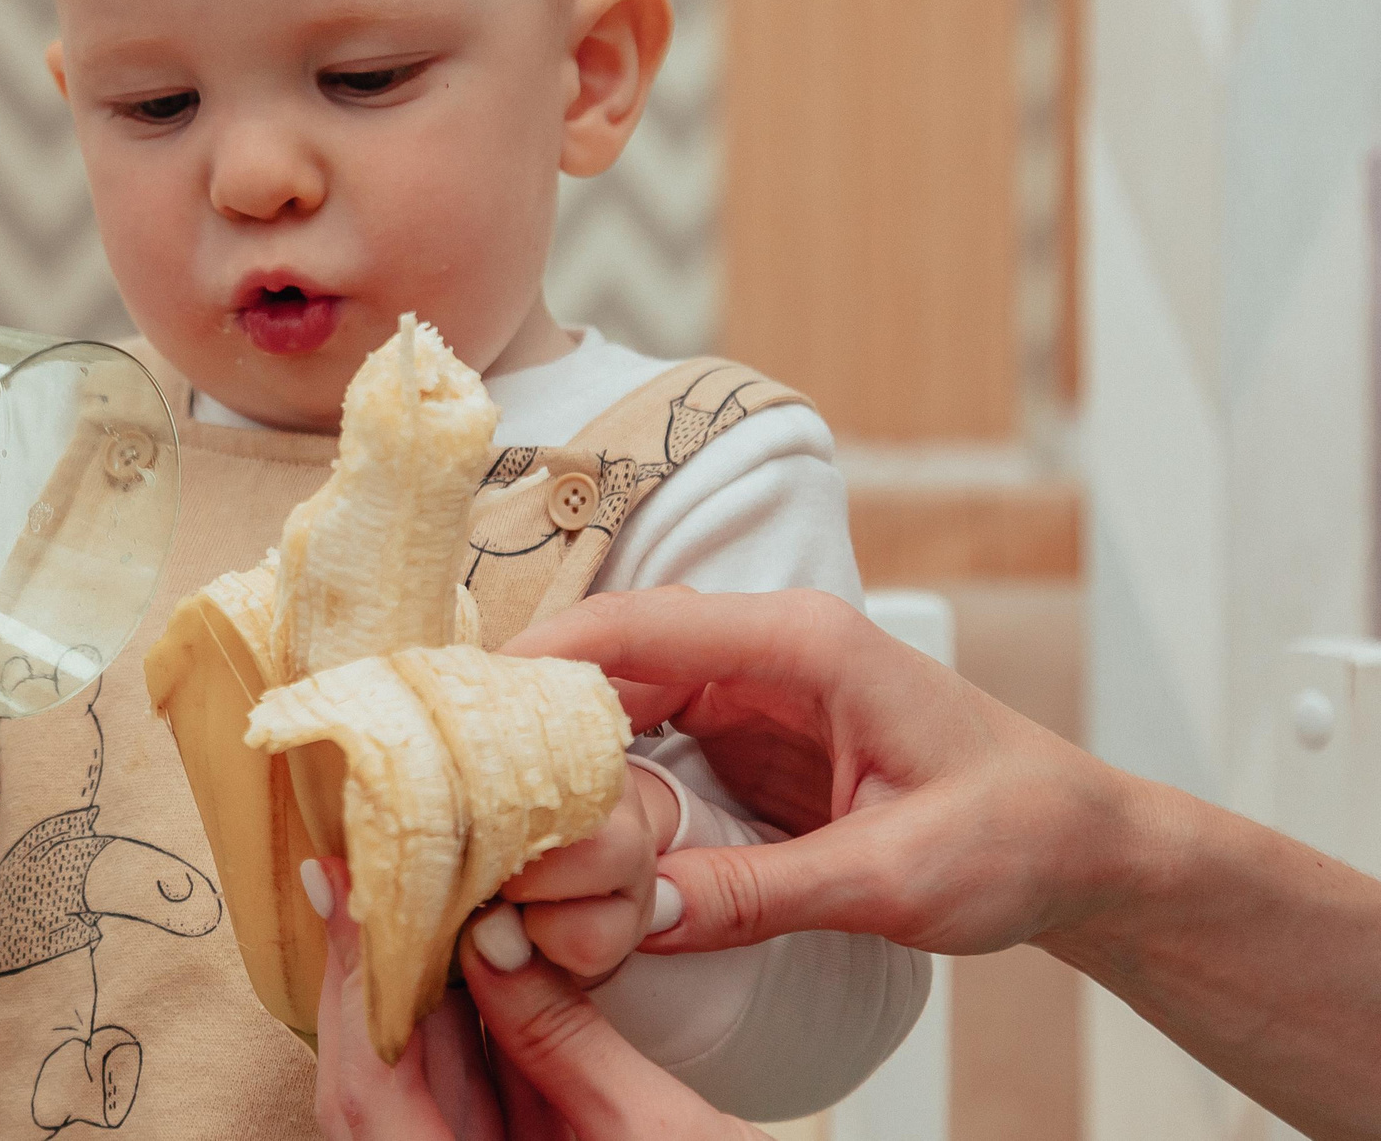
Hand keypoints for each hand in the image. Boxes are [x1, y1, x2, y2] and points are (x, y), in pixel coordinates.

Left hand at [306, 854, 762, 1139]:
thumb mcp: (656, 1130)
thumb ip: (563, 1038)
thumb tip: (493, 936)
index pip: (367, 1092)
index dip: (351, 982)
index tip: (340, 885)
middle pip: (382, 1076)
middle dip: (381, 968)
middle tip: (383, 864)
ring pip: (427, 1076)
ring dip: (428, 985)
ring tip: (432, 883)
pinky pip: (478, 1089)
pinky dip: (480, 1022)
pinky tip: (486, 946)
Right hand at [501, 586, 1124, 958]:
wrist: (1087, 847)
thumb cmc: (1019, 834)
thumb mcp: (893, 878)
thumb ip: (762, 893)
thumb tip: (640, 915)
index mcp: (803, 644)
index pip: (639, 625)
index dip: (542, 656)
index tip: (464, 705)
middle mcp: (767, 649)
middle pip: (611, 653)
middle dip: (528, 704)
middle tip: (452, 766)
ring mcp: (754, 689)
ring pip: (619, 695)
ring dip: (555, 742)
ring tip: (483, 797)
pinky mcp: (748, 734)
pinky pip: (648, 738)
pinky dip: (595, 772)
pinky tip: (552, 817)